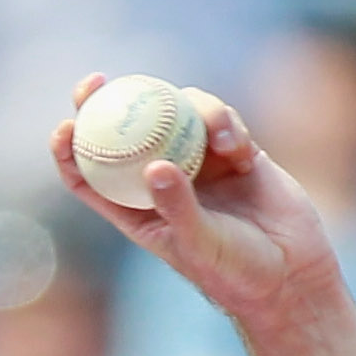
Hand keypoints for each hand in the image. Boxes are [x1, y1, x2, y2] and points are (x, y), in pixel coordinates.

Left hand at [51, 76, 342, 328]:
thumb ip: (177, 205)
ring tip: (222, 138)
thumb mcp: (199, 243)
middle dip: (106, 102)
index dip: (69, 150)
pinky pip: (221, 121)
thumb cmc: (235, 272)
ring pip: (178, 115)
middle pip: (126, 133)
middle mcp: (163, 182)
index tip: (65, 125)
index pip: (90, 177)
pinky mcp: (236, 153)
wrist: (291, 274)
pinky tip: (241, 149)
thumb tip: (155, 166)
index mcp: (138, 210)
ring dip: (193, 111)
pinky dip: (228, 125)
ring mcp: (200, 164)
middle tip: (97, 81)